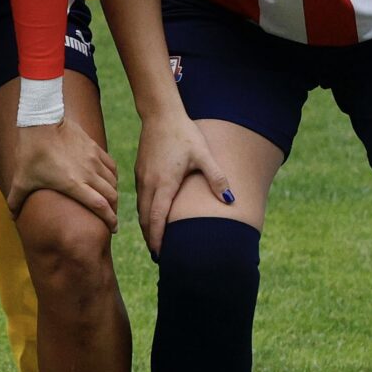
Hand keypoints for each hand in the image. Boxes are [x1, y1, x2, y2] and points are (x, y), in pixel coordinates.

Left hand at [5, 118, 120, 231]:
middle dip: (113, 209)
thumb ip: (16, 200)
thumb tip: (11, 217)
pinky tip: (108, 180)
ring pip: (113, 181)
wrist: (40, 120)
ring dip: (113, 193)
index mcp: (73, 184)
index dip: (110, 220)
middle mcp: (88, 172)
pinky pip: (111, 165)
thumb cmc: (30, 152)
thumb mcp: (21, 178)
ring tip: (109, 201)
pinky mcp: (94, 147)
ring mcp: (93, 158)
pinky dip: (112, 176)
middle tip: (110, 217)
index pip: (100, 206)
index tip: (113, 229)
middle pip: (111, 195)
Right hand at [130, 112, 234, 256]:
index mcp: (164, 183)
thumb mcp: (204, 155)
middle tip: (160, 257)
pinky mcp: (140, 171)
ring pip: (140, 209)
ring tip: (156, 242)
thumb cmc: (184, 134)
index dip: (158, 239)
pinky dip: (144, 213)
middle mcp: (149, 184)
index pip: (156, 219)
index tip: (161, 255)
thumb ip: (217, 178)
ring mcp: (142, 177)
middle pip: (145, 219)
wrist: (161, 114)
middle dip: (151, 239)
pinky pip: (139, 198)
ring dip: (146, 227)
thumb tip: (231, 200)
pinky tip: (151, 216)